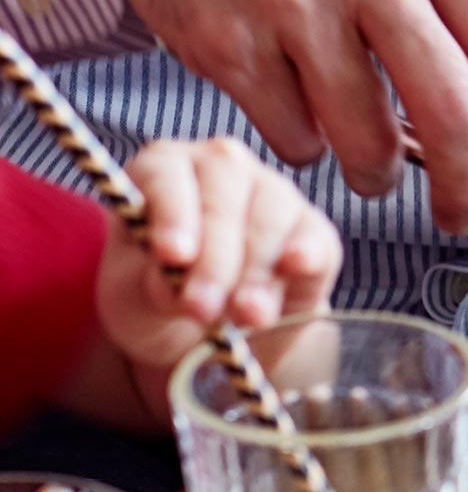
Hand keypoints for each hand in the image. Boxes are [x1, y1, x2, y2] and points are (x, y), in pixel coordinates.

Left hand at [95, 138, 341, 371]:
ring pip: (270, 220)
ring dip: (255, 271)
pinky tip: (295, 266)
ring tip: (243, 315)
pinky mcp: (313, 230)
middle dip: (214, 260)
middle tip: (202, 308)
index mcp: (163, 169)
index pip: (165, 177)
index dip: (172, 215)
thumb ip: (145, 281)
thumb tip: (175, 280)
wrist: (207, 324)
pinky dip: (306, 252)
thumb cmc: (156, 296)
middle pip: (223, 201)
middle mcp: (222, 168)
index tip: (172, 255)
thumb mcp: (130, 296)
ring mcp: (274, 193)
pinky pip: (314, 238)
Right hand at [120, 0, 467, 233]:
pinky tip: (298, 104)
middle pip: (448, 111)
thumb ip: (452, 9)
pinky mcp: (225, 37)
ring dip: (376, 172)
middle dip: (466, 185)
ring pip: (364, 139)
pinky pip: (293, 136)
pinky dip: (307, 143)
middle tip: (464, 213)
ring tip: (370, 158)